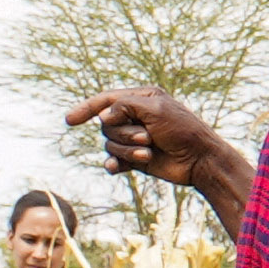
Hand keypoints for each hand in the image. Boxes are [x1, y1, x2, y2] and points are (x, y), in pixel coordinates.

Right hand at [70, 84, 240, 196]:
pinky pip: (113, 161)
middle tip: (148, 137)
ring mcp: (134, 139)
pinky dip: (115, 164)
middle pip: (107, 125)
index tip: (69, 120)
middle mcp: (135, 117)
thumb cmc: (183, 130)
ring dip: (128, 150)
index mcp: (141, 99)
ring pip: (110, 144)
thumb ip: (125, 106)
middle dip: (124, 133)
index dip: (86, 109)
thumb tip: (102, 116)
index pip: (106, 101)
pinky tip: (116, 168)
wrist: (200, 160)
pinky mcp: (135, 158)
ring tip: (149, 151)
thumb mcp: (155, 109)